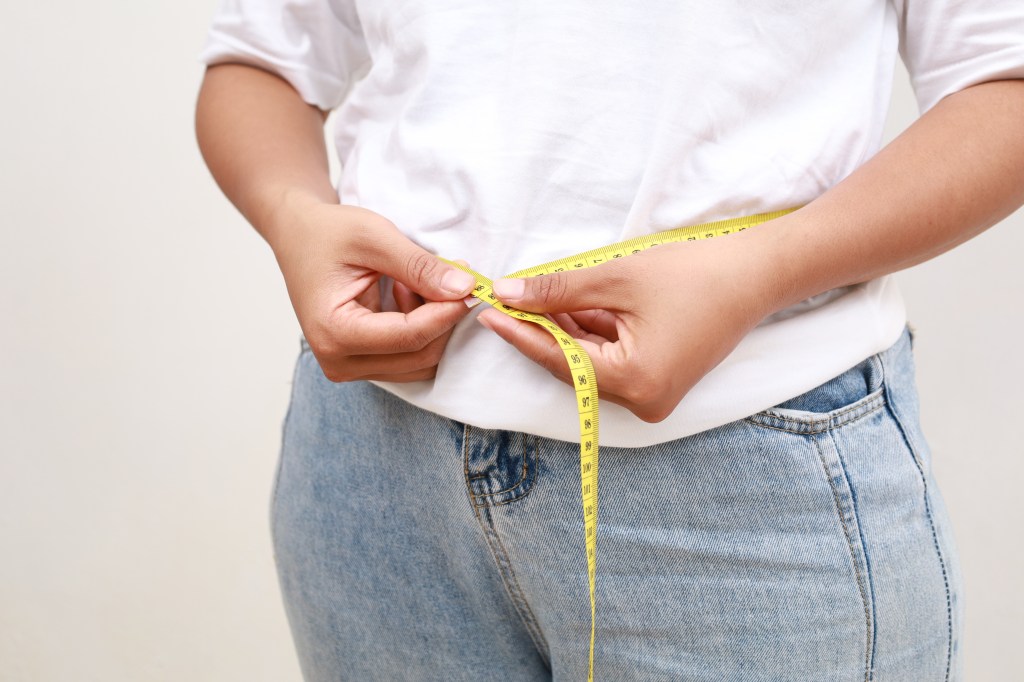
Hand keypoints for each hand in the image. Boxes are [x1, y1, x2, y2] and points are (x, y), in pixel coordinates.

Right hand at [271, 200, 475, 381]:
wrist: (298, 237)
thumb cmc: (327, 233)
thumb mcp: (374, 236)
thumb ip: (420, 266)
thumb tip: (464, 289)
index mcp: (333, 333)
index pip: (409, 337)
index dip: (447, 312)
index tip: (472, 285)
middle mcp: (338, 362)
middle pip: (419, 356)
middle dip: (443, 317)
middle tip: (449, 274)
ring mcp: (349, 368)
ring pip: (420, 361)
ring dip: (432, 324)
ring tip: (412, 281)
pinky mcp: (362, 363)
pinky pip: (410, 357)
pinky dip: (422, 329)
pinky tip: (405, 294)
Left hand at [476, 232, 779, 421]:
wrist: (756, 274)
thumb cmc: (694, 274)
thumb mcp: (617, 278)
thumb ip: (558, 291)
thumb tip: (508, 295)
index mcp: (635, 382)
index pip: (558, 359)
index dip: (518, 333)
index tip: (486, 311)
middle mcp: (643, 402)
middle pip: (572, 366)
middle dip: (539, 331)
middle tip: (504, 300)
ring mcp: (653, 396)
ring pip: (589, 362)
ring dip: (563, 331)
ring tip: (533, 296)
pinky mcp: (659, 382)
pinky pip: (610, 360)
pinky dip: (589, 335)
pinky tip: (568, 306)